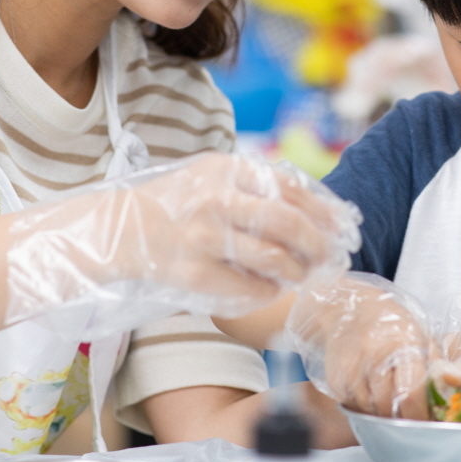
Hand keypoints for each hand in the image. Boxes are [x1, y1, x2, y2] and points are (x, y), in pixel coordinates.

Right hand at [6, 154, 359, 324]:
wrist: (115, 231)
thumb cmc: (174, 204)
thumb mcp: (212, 177)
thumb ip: (258, 185)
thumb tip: (320, 206)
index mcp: (225, 169)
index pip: (292, 187)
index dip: (326, 211)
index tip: (345, 229)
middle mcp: (215, 199)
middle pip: (289, 223)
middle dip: (319, 245)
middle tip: (332, 259)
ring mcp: (202, 238)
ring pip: (272, 259)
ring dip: (296, 272)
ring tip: (301, 276)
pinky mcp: (191, 273)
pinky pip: (247, 288)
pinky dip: (267, 292)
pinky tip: (270, 290)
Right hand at [288, 273, 430, 418]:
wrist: (346, 309)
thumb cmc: (390, 324)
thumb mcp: (420, 336)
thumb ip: (434, 367)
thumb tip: (445, 401)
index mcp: (401, 345)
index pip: (410, 393)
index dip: (419, 415)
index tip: (425, 423)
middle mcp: (373, 357)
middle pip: (389, 407)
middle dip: (401, 418)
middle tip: (409, 415)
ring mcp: (351, 370)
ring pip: (371, 411)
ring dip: (382, 412)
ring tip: (390, 398)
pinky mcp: (336, 381)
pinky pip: (354, 407)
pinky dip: (365, 406)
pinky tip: (371, 390)